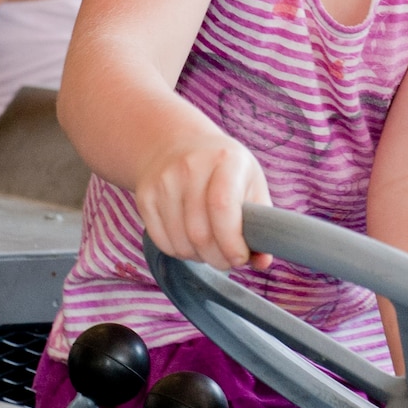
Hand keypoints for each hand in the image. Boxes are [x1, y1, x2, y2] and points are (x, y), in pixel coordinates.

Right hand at [135, 132, 273, 270]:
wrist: (178, 144)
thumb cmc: (224, 169)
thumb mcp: (251, 183)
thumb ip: (261, 222)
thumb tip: (262, 262)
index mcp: (225, 159)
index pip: (222, 206)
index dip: (231, 242)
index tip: (240, 257)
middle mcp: (190, 166)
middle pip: (199, 232)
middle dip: (218, 258)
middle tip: (228, 261)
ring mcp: (163, 181)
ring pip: (180, 242)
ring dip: (199, 258)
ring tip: (211, 250)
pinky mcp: (145, 196)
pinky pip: (162, 241)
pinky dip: (180, 252)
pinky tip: (191, 242)